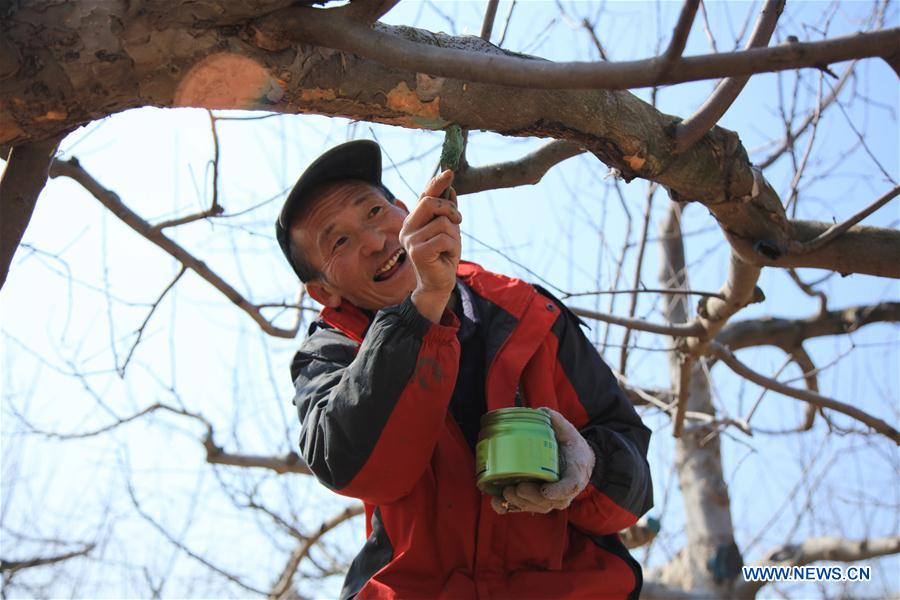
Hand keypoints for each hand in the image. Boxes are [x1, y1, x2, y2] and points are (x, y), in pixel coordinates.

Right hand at [400, 169, 461, 322]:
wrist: (438, 284)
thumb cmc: (443, 257)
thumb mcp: (449, 231)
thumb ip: (447, 212)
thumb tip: (450, 188)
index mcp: (413, 221)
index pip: (424, 196)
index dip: (436, 183)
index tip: (449, 172)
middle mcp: (407, 227)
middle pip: (429, 203)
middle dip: (449, 208)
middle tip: (458, 220)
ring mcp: (410, 239)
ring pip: (442, 223)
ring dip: (454, 235)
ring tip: (450, 248)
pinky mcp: (417, 251)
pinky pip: (444, 238)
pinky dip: (452, 246)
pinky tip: (447, 256)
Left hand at [491, 408, 595, 514]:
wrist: (578, 462)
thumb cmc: (573, 448)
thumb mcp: (570, 433)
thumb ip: (557, 422)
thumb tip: (541, 412)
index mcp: (575, 474)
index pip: (570, 486)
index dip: (559, 491)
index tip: (546, 490)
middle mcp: (563, 492)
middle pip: (548, 502)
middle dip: (531, 497)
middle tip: (517, 488)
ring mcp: (549, 499)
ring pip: (535, 507)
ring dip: (519, 503)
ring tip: (505, 493)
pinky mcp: (536, 500)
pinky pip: (522, 508)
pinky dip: (508, 508)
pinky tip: (496, 502)